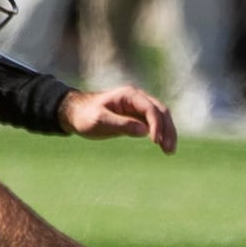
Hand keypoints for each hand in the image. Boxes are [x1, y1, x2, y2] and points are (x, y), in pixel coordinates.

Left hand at [59, 86, 177, 153]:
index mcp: (129, 95)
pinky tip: (164, 146)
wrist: (76, 114)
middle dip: (168, 130)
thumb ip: (122, 124)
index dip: (156, 124)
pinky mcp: (138, 117)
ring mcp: (139, 107)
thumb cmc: (86, 115)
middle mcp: (138, 99)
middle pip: (161, 111)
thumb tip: (145, 131)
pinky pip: (155, 124)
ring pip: (162, 118)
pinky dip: (162, 134)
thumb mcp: (100, 120)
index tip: (155, 141)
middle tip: (169, 149)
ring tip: (169, 151)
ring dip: (168, 133)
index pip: (150, 108)